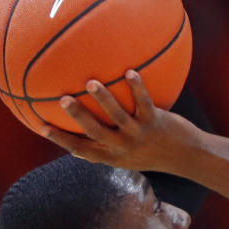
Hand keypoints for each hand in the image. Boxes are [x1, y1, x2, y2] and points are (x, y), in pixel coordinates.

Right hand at [42, 71, 195, 173]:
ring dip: (104, 99)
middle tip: (62, 100)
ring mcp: (139, 135)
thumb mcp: (127, 157)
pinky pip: (144, 102)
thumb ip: (104, 148)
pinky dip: (137, 87)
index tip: (41, 126)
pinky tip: (129, 71)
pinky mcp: (156, 123)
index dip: (61, 139)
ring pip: (118, 117)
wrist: (187, 157)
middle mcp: (123, 147)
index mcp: (112, 155)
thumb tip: (77, 146)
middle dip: (78, 117)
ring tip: (91, 82)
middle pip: (96, 133)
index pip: (81, 150)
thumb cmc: (153, 152)